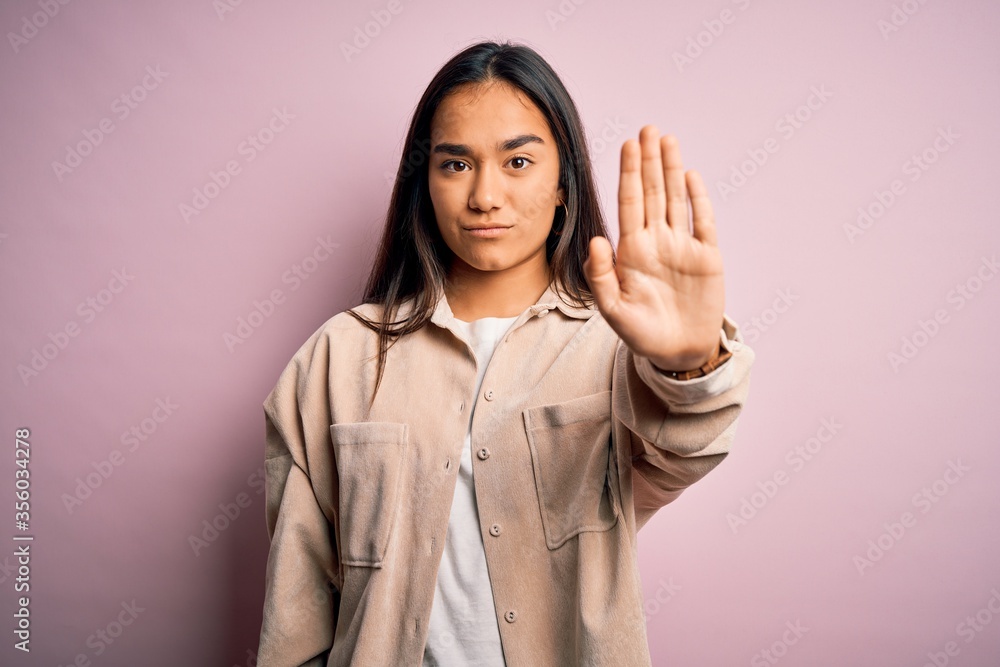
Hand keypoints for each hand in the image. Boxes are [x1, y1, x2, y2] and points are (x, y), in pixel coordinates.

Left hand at [583, 126, 725, 371]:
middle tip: (647, 129)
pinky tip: (691, 176)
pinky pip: (702, 222)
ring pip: (676, 199)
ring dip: (672, 169)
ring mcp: (682, 247)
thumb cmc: (641, 333)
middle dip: (648, 161)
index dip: (628, 174)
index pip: (629, 204)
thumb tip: (597, 241)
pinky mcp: (707, 257)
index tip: (627, 145)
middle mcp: (656, 242)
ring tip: (666, 140)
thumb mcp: (613, 309)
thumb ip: (602, 276)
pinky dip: (698, 199)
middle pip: (652, 192)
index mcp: (632, 251)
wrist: (677, 352)